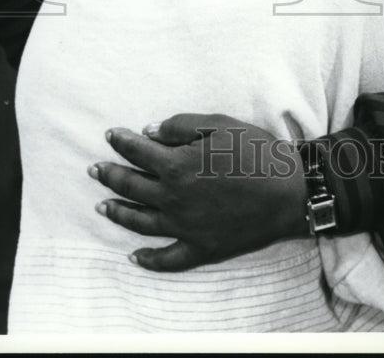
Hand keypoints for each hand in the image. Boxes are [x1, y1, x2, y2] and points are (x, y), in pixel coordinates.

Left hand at [89, 114, 307, 270]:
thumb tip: (149, 131)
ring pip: (140, 222)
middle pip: (132, 186)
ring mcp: (185, 227)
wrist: (289, 191)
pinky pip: (167, 258)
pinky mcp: (201, 248)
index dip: (121, 141)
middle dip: (110, 174)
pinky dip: (149, 259)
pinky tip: (135, 256)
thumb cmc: (257, 152)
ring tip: (102, 205)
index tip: (110, 134)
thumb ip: (181, 125)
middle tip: (94, 169)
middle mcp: (173, 198)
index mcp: (177, 165)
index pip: (138, 151)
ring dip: (118, 213)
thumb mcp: (220, 124)